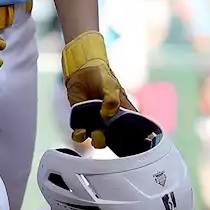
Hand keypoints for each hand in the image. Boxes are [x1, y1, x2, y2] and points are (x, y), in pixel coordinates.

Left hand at [62, 31, 136, 148]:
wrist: (81, 70)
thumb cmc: (101, 76)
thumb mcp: (111, 86)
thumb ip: (111, 100)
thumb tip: (106, 114)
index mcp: (122, 112)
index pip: (131, 129)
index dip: (131, 138)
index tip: (127, 140)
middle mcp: (110, 120)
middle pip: (113, 138)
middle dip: (109, 140)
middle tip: (104, 134)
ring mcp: (95, 121)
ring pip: (97, 138)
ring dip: (95, 140)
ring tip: (92, 133)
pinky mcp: (81, 120)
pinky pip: (81, 133)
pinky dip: (80, 135)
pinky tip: (79, 132)